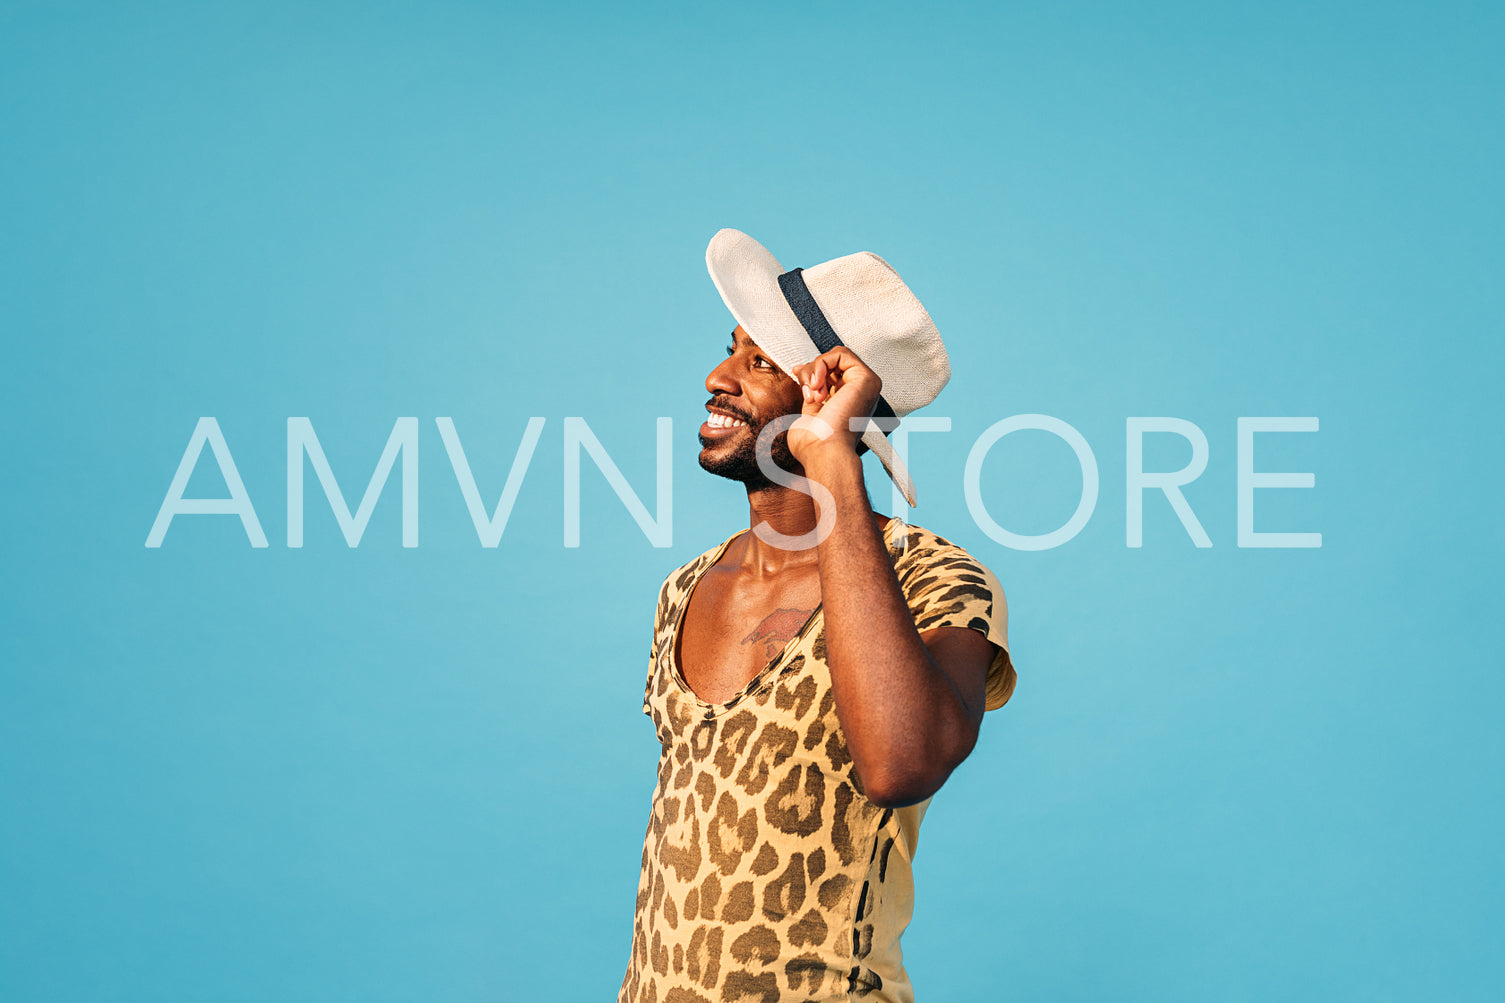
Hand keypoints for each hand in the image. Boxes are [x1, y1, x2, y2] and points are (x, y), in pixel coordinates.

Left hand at [787, 347, 881, 466]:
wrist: (823, 452)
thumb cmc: (814, 442)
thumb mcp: (809, 408)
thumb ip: (810, 388)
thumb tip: (799, 367)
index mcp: (849, 400)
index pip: (830, 372)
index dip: (812, 373)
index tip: (802, 386)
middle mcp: (860, 392)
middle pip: (831, 363)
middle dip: (811, 373)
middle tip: (809, 395)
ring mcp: (866, 385)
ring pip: (834, 356)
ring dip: (815, 371)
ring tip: (813, 395)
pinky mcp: (866, 379)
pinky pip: (840, 353)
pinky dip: (821, 364)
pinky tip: (817, 386)